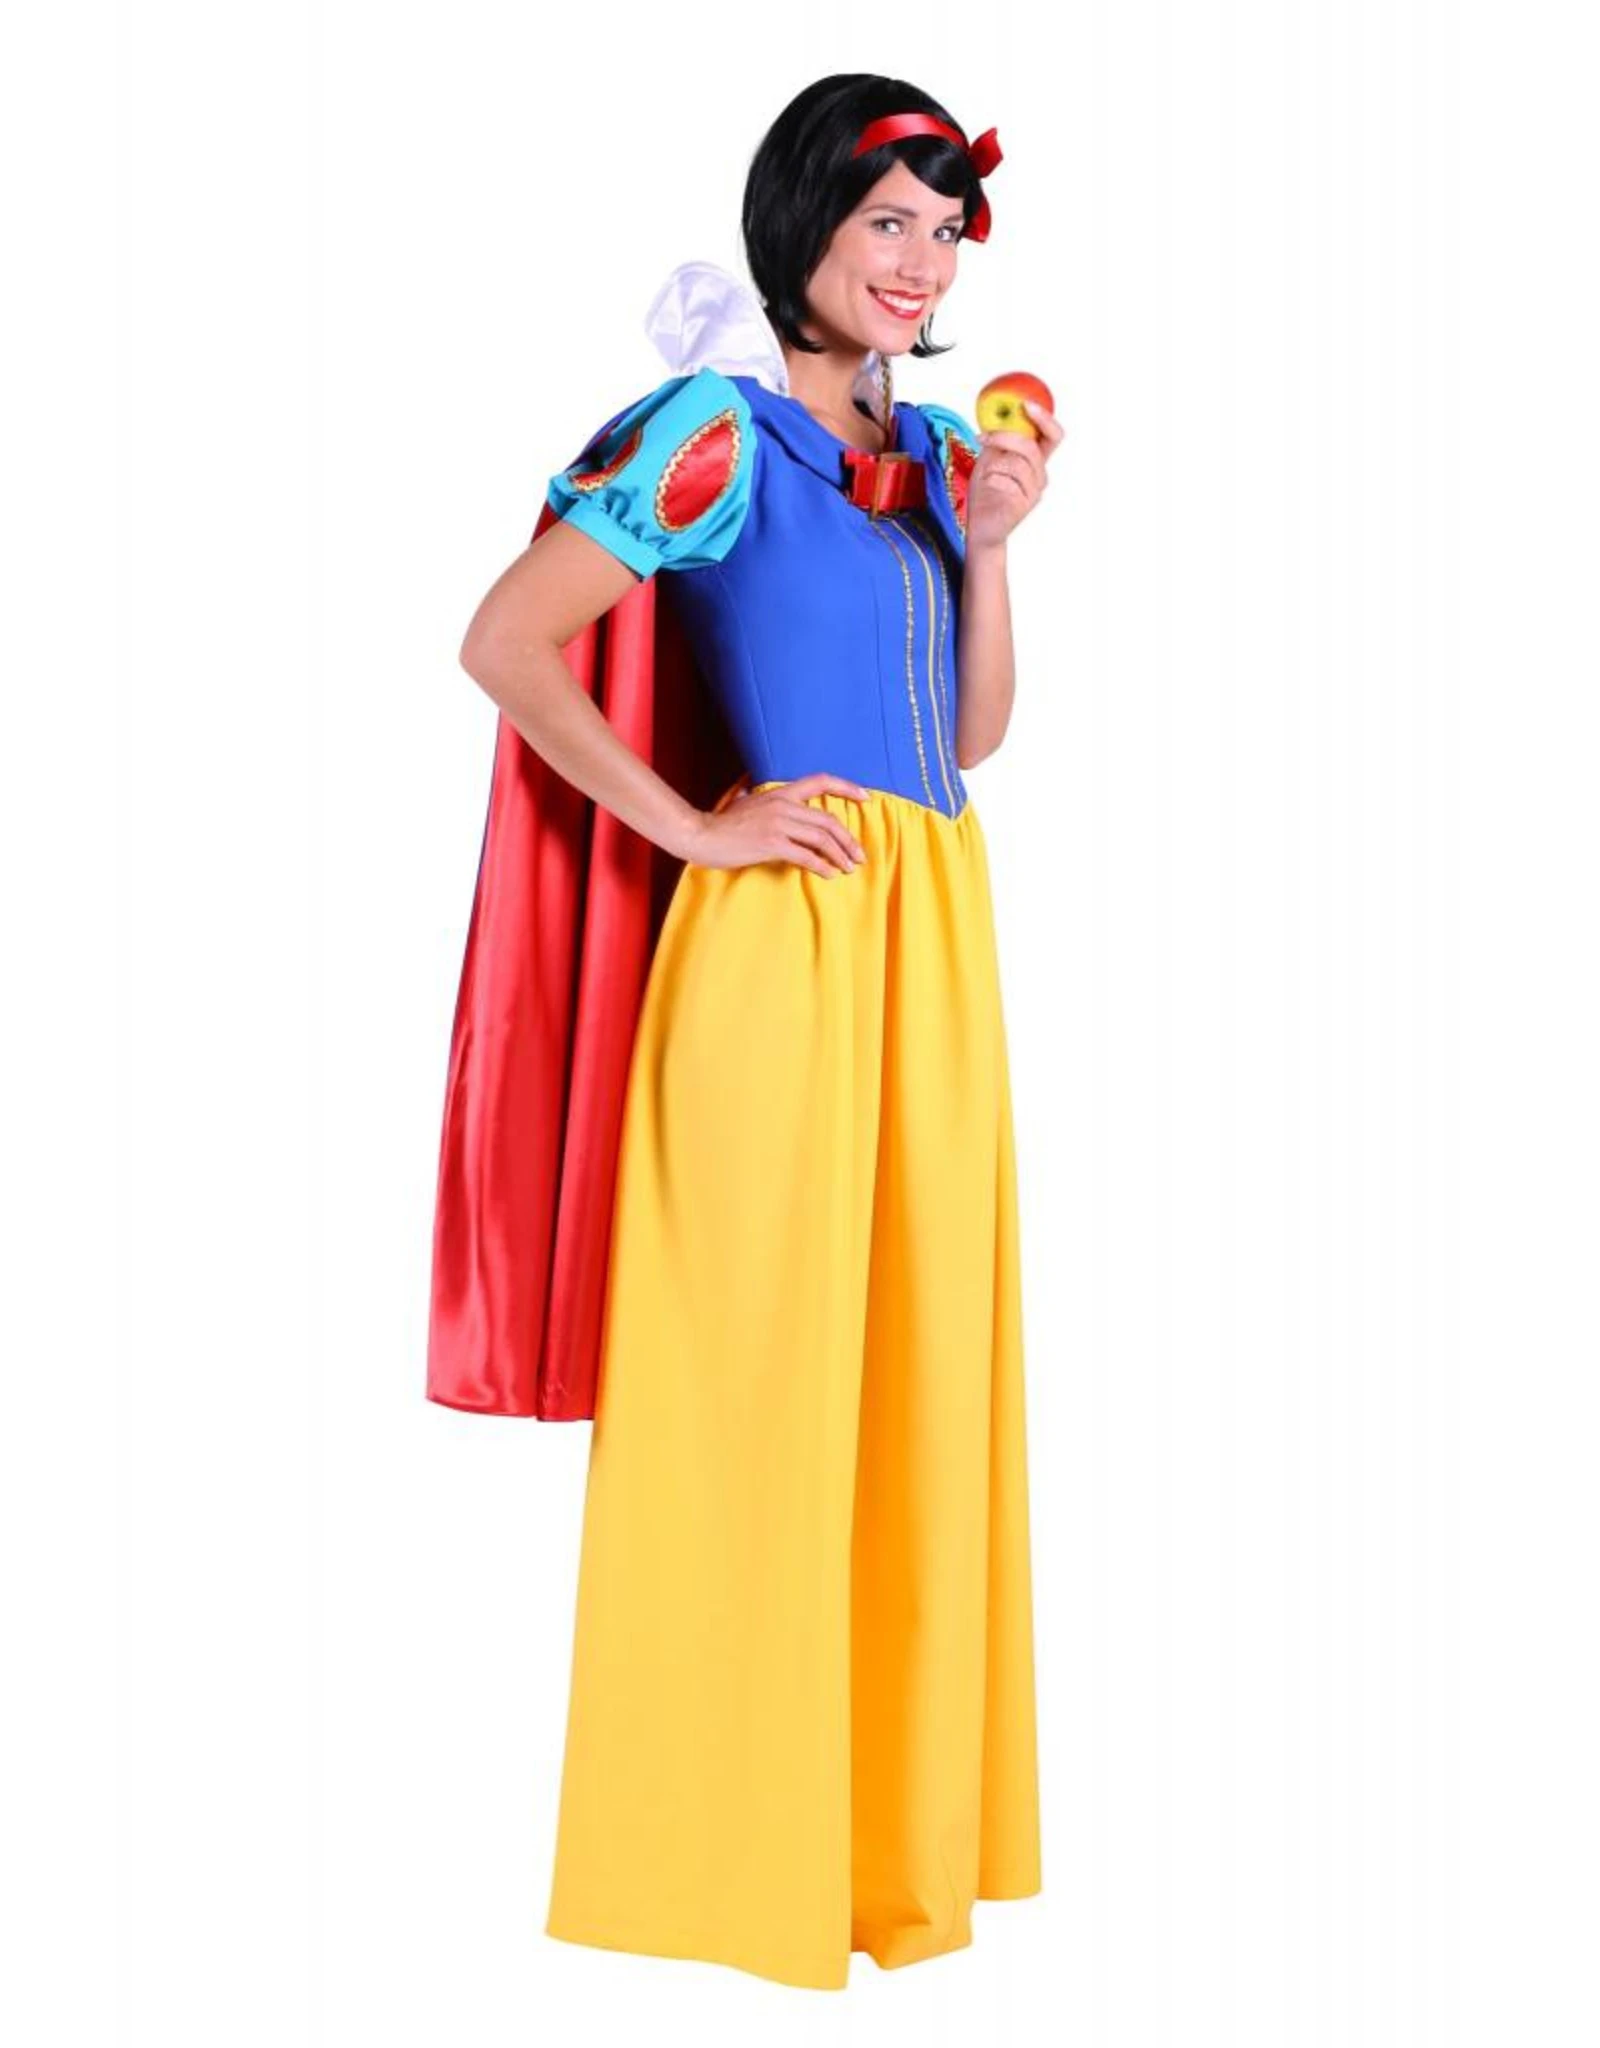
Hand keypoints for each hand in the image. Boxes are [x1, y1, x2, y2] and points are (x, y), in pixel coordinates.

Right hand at [682, 772, 869, 876]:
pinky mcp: (772, 843)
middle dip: (849, 840)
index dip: (847, 787)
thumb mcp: (740, 800)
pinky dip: (822, 866)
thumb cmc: (720, 823)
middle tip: (860, 855)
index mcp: (779, 792)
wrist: (701, 835)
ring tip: (849, 868)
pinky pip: (806, 855)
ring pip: (821, 838)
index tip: (866, 798)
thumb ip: (750, 792)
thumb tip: (747, 785)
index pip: (821, 781)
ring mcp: (778, 823)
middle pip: (828, 819)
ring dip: (840, 855)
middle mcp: (783, 804)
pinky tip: (829, 875)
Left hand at [966, 397, 1064, 551]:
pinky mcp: (1024, 505)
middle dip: (1006, 436)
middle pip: (1032, 446)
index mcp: (1035, 460)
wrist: (980, 527)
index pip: (1053, 435)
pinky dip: (991, 480)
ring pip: (1018, 464)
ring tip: (985, 474)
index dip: (1045, 418)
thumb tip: (999, 413)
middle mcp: (1040, 475)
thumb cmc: (986, 492)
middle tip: (985, 436)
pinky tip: (987, 488)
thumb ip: (998, 439)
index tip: (1026, 404)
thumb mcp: (989, 458)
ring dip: (994, 464)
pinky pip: (1007, 482)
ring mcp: (1034, 491)